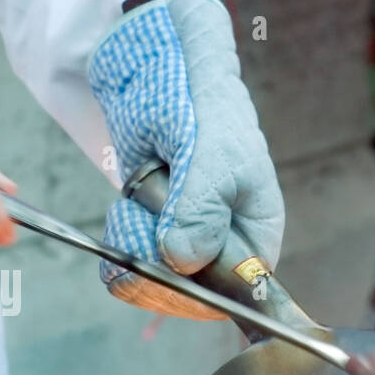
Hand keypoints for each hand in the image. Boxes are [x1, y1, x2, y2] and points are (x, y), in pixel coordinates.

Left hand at [89, 0, 284, 318]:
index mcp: (256, 237)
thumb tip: (184, 259)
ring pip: (152, 285)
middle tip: (152, 207)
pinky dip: (117, 243)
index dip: (205, 293)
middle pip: (189, 297)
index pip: (238, 294)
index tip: (171, 269)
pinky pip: (127, 269)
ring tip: (144, 194)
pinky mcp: (149, 239)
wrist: (164, 76)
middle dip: (159, 260)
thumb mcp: (211, 157)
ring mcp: (184, 248)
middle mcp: (222, 252)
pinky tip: (125, 209)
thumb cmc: (206, 111)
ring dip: (135, 242)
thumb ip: (201, 209)